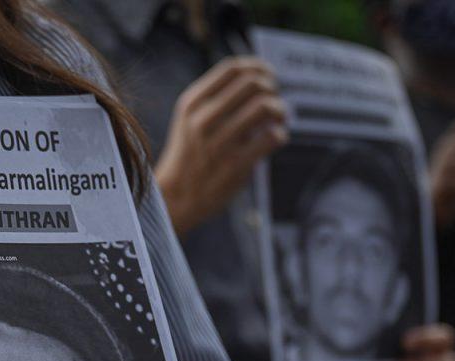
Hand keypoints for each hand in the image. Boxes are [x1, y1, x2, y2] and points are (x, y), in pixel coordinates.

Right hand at [155, 57, 287, 234]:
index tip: (267, 78)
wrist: (174, 198)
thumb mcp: (190, 120)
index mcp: (192, 103)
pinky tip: (275, 140)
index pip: (233, 68)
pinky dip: (280, 135)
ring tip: (279, 119)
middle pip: (253, 83)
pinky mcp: (235, 165)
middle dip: (272, 89)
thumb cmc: (190, 156)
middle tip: (274, 102)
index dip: (258, 68)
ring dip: (280, 110)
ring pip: (265, 106)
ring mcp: (218, 143)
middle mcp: (203, 119)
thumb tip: (260, 79)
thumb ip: (217, 99)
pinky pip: (271, 137)